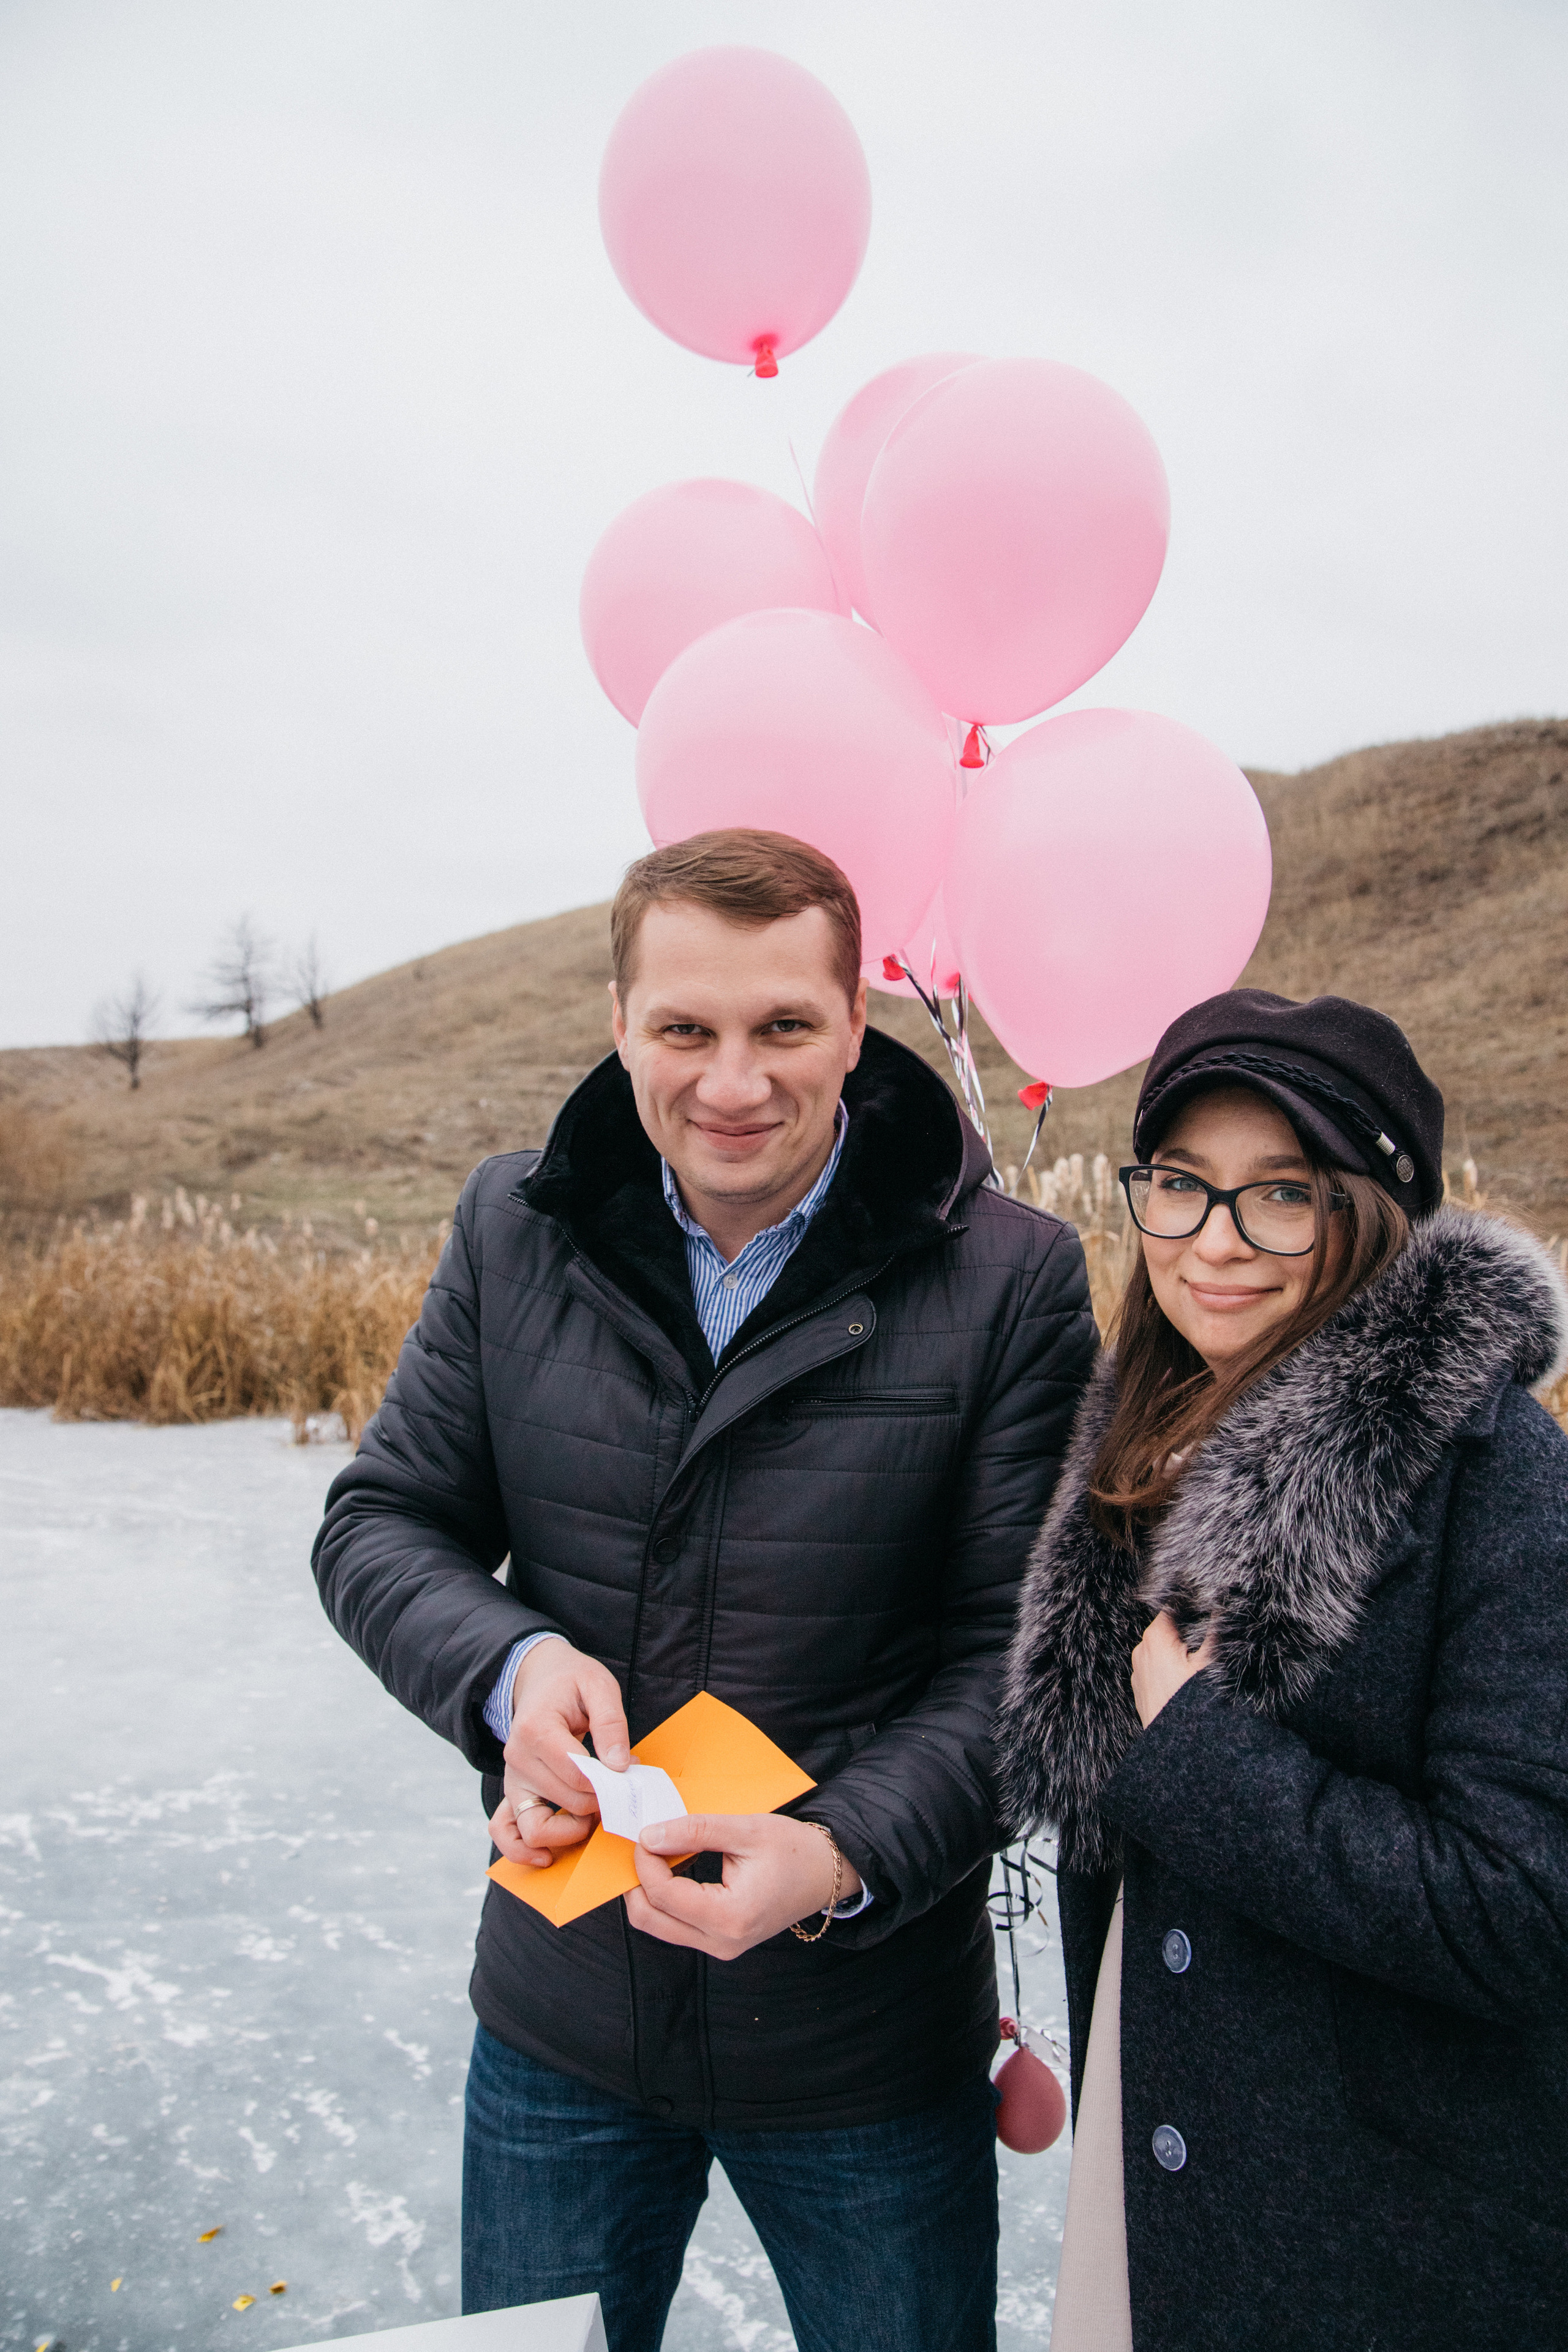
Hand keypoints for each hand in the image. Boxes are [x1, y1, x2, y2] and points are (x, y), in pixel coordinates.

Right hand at [488, 1640, 630, 1867]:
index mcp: (537, 1729)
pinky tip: (549, 1857)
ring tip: (594, 1820)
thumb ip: (611, 1722)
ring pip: (535, 1828)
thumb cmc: (571, 1682)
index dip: (610, 1781)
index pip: (578, 1773)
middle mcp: (517, 1759)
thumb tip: (619, 1767)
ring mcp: (512, 1780)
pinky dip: (523, 1851)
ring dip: (570, 1832)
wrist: (539, 1679)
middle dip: (601, 1802)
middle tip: (621, 1790)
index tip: (630, 1771)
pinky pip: (506, 1833)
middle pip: (567, 1801)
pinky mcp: (513, 1794)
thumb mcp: (598, 1685)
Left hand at [626, 1814, 864, 1961]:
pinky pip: (675, 1926)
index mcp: (730, 1916)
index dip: (645, 1860)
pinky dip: (664, 1898)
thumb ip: (695, 1831)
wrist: (826, 1873)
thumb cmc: (793, 1850)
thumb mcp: (745, 1830)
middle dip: (637, 1880)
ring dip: (647, 1890)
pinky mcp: (719, 1942)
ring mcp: (720, 1947)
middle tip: (643, 1844)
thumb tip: (649, 1835)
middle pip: (650, 1919)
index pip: (664, 1894)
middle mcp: (721, 1942)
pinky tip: (671, 1868)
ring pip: (658, 1925)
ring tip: (657, 1853)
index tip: (645, 1831)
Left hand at [1131, 1611, 1215, 1728]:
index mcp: (1155, 1638)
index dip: (1190, 1605)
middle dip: (1187, 1630)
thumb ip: (1215, 1631)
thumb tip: (1222, 1605)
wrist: (1174, 1749)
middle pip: (1167, 1628)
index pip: (1171, 1607)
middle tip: (1208, 1638)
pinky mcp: (1141, 1688)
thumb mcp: (1209, 1665)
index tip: (1206, 1606)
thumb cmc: (1189, 1704)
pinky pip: (1156, 1668)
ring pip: (1162, 1649)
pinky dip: (1170, 1667)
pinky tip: (1187, 1680)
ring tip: (1199, 1662)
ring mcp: (1139, 1670)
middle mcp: (1141, 1651)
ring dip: (1179, 1650)